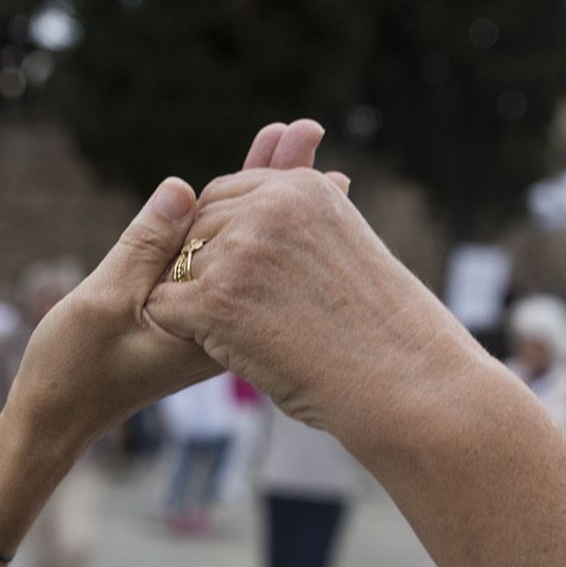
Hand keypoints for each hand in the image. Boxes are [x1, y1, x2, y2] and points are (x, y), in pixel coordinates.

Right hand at [6, 120, 330, 449]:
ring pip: (241, 245)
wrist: (59, 414)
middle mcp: (221, 316)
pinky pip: (216, 259)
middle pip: (259, 236)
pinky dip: (226, 221)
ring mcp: (207, 315)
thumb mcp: (104, 303)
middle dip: (280, 179)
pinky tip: (239, 192)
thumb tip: (184, 190)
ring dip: (258, 194)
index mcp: (210, 316)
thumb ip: (144, 248)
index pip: (250, 238)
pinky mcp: (188, 314)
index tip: (301, 141)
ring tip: (291, 141)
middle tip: (310, 129)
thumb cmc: (74, 368)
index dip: (271, 183)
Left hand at [144, 165, 457, 451]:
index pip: (224, 197)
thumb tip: (253, 233)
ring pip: (177, 267)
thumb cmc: (378, 331)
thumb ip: (296, 228)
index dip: (222, 240)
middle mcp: (267, 206)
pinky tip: (223, 348)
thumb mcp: (342, 250)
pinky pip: (166, 306)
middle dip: (204, 268)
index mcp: (300, 188)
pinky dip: (183, 330)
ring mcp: (240, 251)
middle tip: (241, 313)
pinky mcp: (216, 299)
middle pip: (195, 228)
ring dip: (196, 301)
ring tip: (246, 334)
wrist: (399, 378)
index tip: (243, 281)